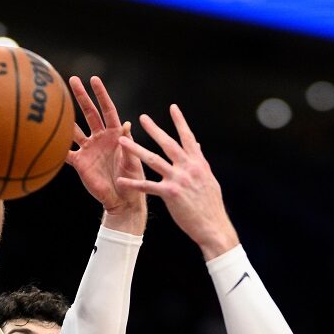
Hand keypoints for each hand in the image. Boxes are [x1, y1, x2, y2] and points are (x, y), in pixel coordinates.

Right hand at [65, 76, 145, 217]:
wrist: (122, 199)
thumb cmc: (132, 180)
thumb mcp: (133, 161)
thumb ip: (128, 144)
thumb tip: (127, 124)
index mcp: (115, 134)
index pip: (107, 110)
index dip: (101, 94)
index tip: (94, 79)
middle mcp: (100, 138)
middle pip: (89, 113)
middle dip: (81, 96)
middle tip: (72, 80)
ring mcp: (88, 149)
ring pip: (74, 129)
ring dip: (66, 118)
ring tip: (54, 105)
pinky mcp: (80, 162)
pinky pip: (65, 152)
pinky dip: (56, 147)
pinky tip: (45, 137)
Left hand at [116, 105, 239, 259]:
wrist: (213, 226)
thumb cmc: (210, 205)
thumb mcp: (208, 179)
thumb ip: (199, 161)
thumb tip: (196, 144)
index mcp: (198, 163)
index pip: (188, 137)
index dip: (180, 121)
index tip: (172, 107)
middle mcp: (189, 167)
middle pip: (168, 144)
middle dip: (154, 129)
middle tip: (142, 118)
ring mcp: (179, 179)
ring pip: (153, 160)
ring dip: (136, 150)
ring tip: (122, 142)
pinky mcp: (170, 193)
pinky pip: (147, 186)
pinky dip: (133, 184)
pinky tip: (120, 181)